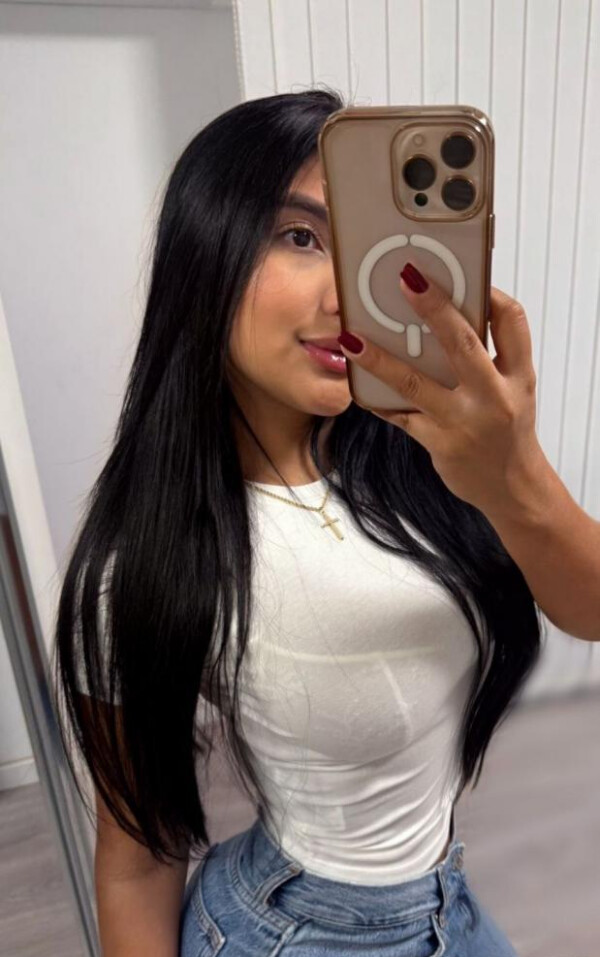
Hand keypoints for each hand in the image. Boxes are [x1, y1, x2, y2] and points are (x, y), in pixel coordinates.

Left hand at [337, 262, 545, 518]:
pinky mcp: (439, 443)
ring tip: (351, 338)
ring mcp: (463, 422)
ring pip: (415, 383)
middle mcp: (493, 397)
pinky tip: (355, 383)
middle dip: (434, 309)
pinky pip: (399, 415)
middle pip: (462, 344)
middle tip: (406, 279)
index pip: (512, 322)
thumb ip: (491, 356)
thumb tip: (448, 315)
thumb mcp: (514, 389)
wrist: (512, 488)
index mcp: (517, 376)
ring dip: (380, 359)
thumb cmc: (508, 431)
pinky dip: (376, 399)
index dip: (490, 295)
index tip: (467, 277)